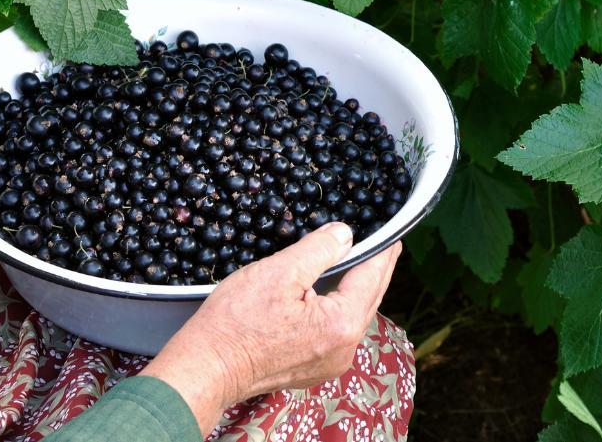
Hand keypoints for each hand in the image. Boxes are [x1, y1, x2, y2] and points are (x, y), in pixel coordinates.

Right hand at [140, 223, 401, 435]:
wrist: (207, 366)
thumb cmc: (236, 323)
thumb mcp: (280, 272)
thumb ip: (320, 249)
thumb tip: (345, 234)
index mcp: (341, 324)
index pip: (372, 277)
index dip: (383, 250)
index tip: (393, 233)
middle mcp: (344, 348)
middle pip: (369, 298)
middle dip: (376, 269)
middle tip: (386, 244)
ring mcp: (330, 362)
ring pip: (354, 315)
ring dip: (358, 289)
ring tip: (362, 262)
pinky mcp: (315, 368)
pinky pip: (338, 331)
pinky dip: (341, 308)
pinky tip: (335, 293)